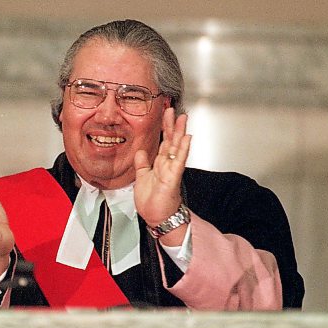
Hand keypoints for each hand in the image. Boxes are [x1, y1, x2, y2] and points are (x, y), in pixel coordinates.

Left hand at [134, 108, 190, 243]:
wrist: (156, 217)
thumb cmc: (152, 201)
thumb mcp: (142, 178)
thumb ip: (142, 164)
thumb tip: (140, 151)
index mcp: (160, 164)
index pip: (163, 142)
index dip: (164, 128)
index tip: (164, 115)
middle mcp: (167, 165)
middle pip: (171, 141)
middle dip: (172, 125)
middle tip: (173, 110)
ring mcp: (171, 170)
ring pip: (177, 148)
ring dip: (180, 132)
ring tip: (183, 119)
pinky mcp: (173, 178)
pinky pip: (179, 162)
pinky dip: (183, 150)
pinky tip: (187, 139)